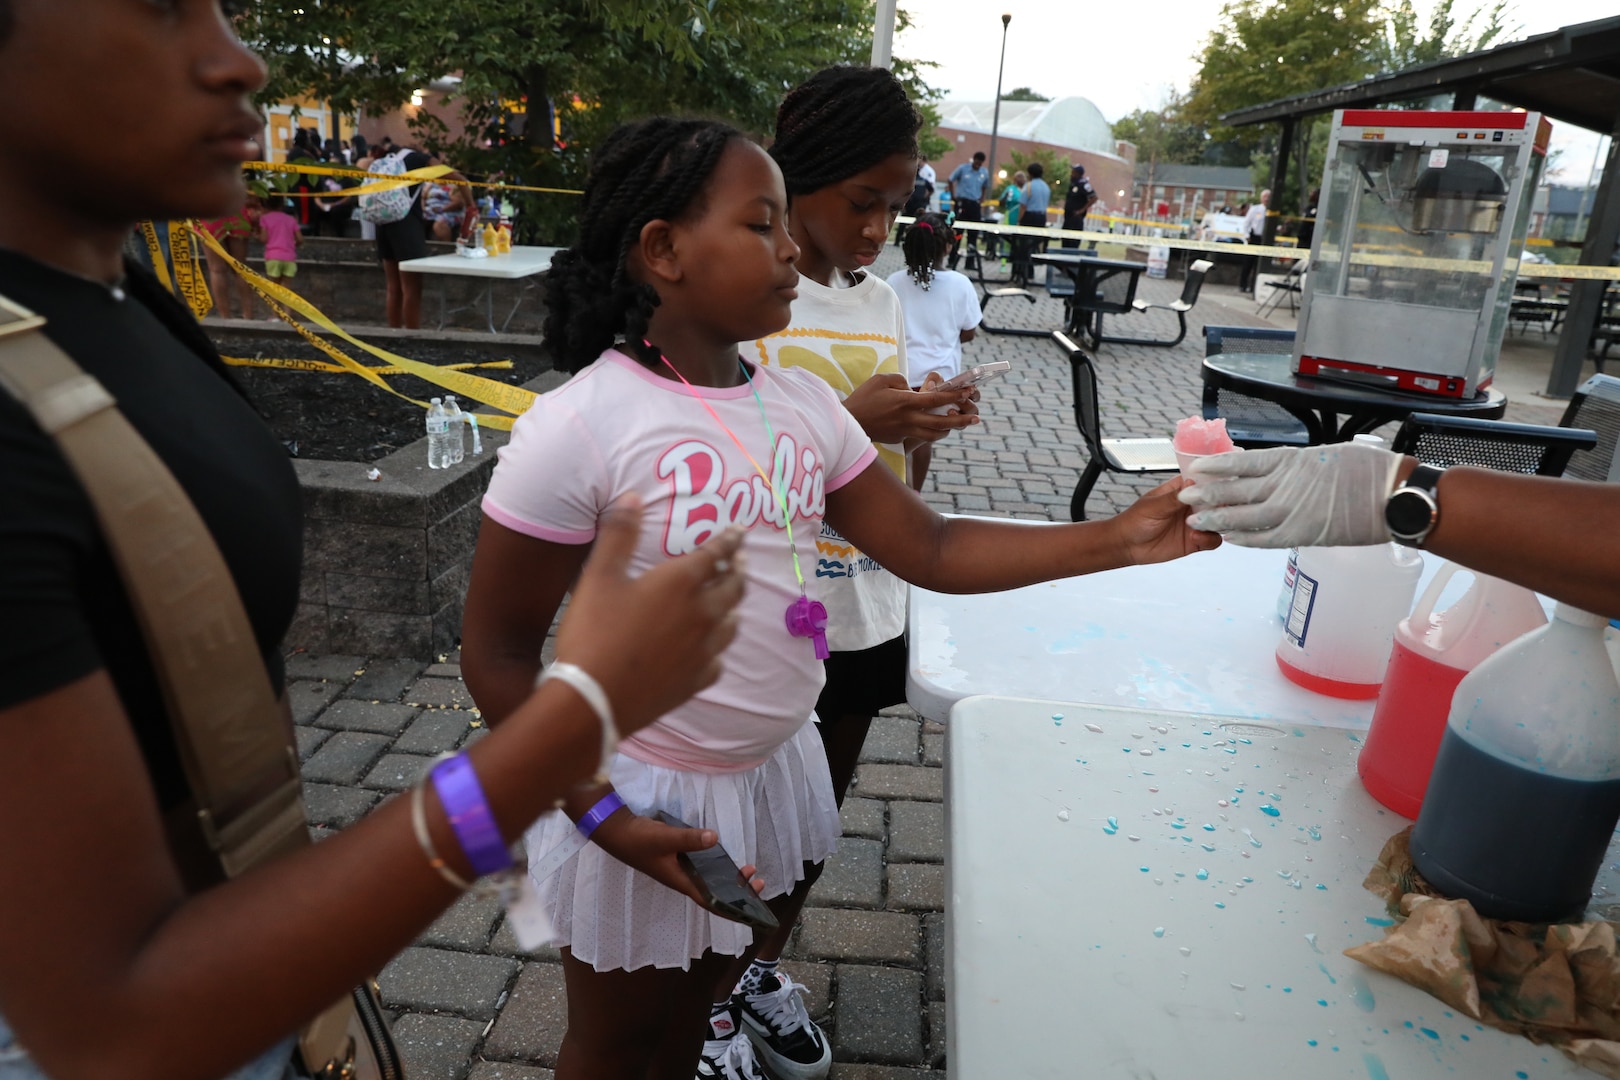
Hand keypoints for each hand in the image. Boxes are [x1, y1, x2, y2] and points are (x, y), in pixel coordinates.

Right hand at [552, 493, 745, 736]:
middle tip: (740, 561)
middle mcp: (702, 614)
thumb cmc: (594, 632)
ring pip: (732, 623)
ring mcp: (703, 650)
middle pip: (733, 587)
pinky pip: (718, 659)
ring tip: (731, 601)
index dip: (729, 539)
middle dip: (738, 570)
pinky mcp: (697, 680)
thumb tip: (632, 496)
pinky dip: (718, 648)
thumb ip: (619, 534)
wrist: (593, 698)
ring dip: (733, 607)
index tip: (740, 531)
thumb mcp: (599, 576)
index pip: (715, 554)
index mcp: (681, 583)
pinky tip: (711, 650)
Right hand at [588, 809, 765, 905]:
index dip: (731, 910)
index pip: (711, 902)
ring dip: (729, 879)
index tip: (752, 911)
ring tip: (749, 871)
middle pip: (715, 892)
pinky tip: (727, 859)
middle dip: (738, 892)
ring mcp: (680, 870)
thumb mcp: (666, 838)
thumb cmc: (639, 840)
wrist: (617, 831)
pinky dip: (717, 867)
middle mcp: (683, 880)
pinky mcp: (678, 858)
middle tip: (758, 882)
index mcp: (681, 882)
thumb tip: (715, 838)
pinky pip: (703, 868)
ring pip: (710, 880)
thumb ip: (689, 839)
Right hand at [844, 373, 978, 445]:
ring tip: (961, 425)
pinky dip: (931, 432)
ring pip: (934, 434)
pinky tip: (936, 426)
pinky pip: (920, 435)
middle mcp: (909, 419)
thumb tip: (913, 389)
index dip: (954, 396)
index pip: (936, 400)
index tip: (968, 392)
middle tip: (976, 418)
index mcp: (906, 402)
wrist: (848, 422)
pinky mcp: (899, 439)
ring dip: (950, 430)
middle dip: (962, 420)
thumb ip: (901, 381)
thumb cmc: (864, 398)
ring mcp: (905, 431)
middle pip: (941, 422)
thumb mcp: (882, 379)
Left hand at [1112, 476, 1223, 563]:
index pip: (1205, 480)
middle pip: (1218, 500)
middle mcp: (1193, 504)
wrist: (1126, 546)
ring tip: (1200, 524)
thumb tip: (1192, 483)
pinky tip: (1195, 537)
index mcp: (1182, 489)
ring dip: (1217, 522)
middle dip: (1221, 503)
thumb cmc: (1135, 520)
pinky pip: (1213, 539)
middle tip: (1216, 507)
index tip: (1220, 484)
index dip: (1215, 480)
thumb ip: (1174, 497)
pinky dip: (1209, 538)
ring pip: (1221, 520)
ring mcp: (1196, 522)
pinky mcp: (1196, 540)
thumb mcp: (1153, 506)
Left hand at [1177, 443, 1403, 546]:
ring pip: (1243, 516)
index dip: (1215, 466)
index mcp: (1289, 461)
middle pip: (1234, 490)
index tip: (1196, 467)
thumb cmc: (1367, 470)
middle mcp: (1283, 486)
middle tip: (1184, 495)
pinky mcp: (1300, 535)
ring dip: (1216, 518)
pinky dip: (1243, 538)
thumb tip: (1282, 469)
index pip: (1241, 462)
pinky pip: (1263, 538)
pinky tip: (1227, 538)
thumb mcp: (1327, 455)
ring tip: (1195, 519)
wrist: (1391, 497)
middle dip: (1206, 493)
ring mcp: (1290, 512)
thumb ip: (1298, 465)